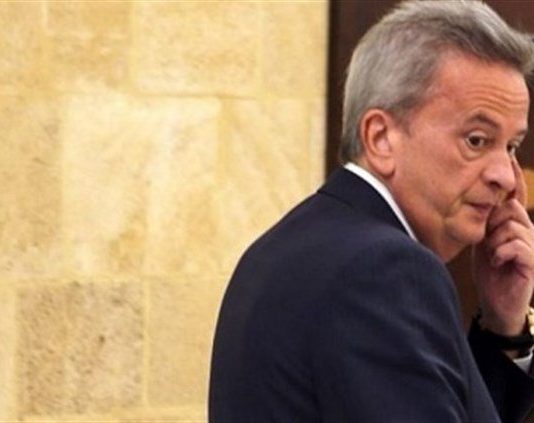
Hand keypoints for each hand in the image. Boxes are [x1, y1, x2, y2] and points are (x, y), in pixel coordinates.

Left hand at [473, 159, 533, 337]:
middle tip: (487, 240)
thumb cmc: (489, 270)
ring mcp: (532, 246)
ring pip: (511, 226)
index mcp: (513, 223)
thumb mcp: (482, 241)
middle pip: (508, 208)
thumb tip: (473, 200)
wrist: (496, 302)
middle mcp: (527, 230)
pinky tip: (498, 261)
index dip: (512, 178)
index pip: (515, 196)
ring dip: (495, 241)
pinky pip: (516, 246)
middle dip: (492, 220)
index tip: (507, 157)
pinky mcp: (533, 262)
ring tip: (493, 254)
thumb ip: (483, 221)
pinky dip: (501, 253)